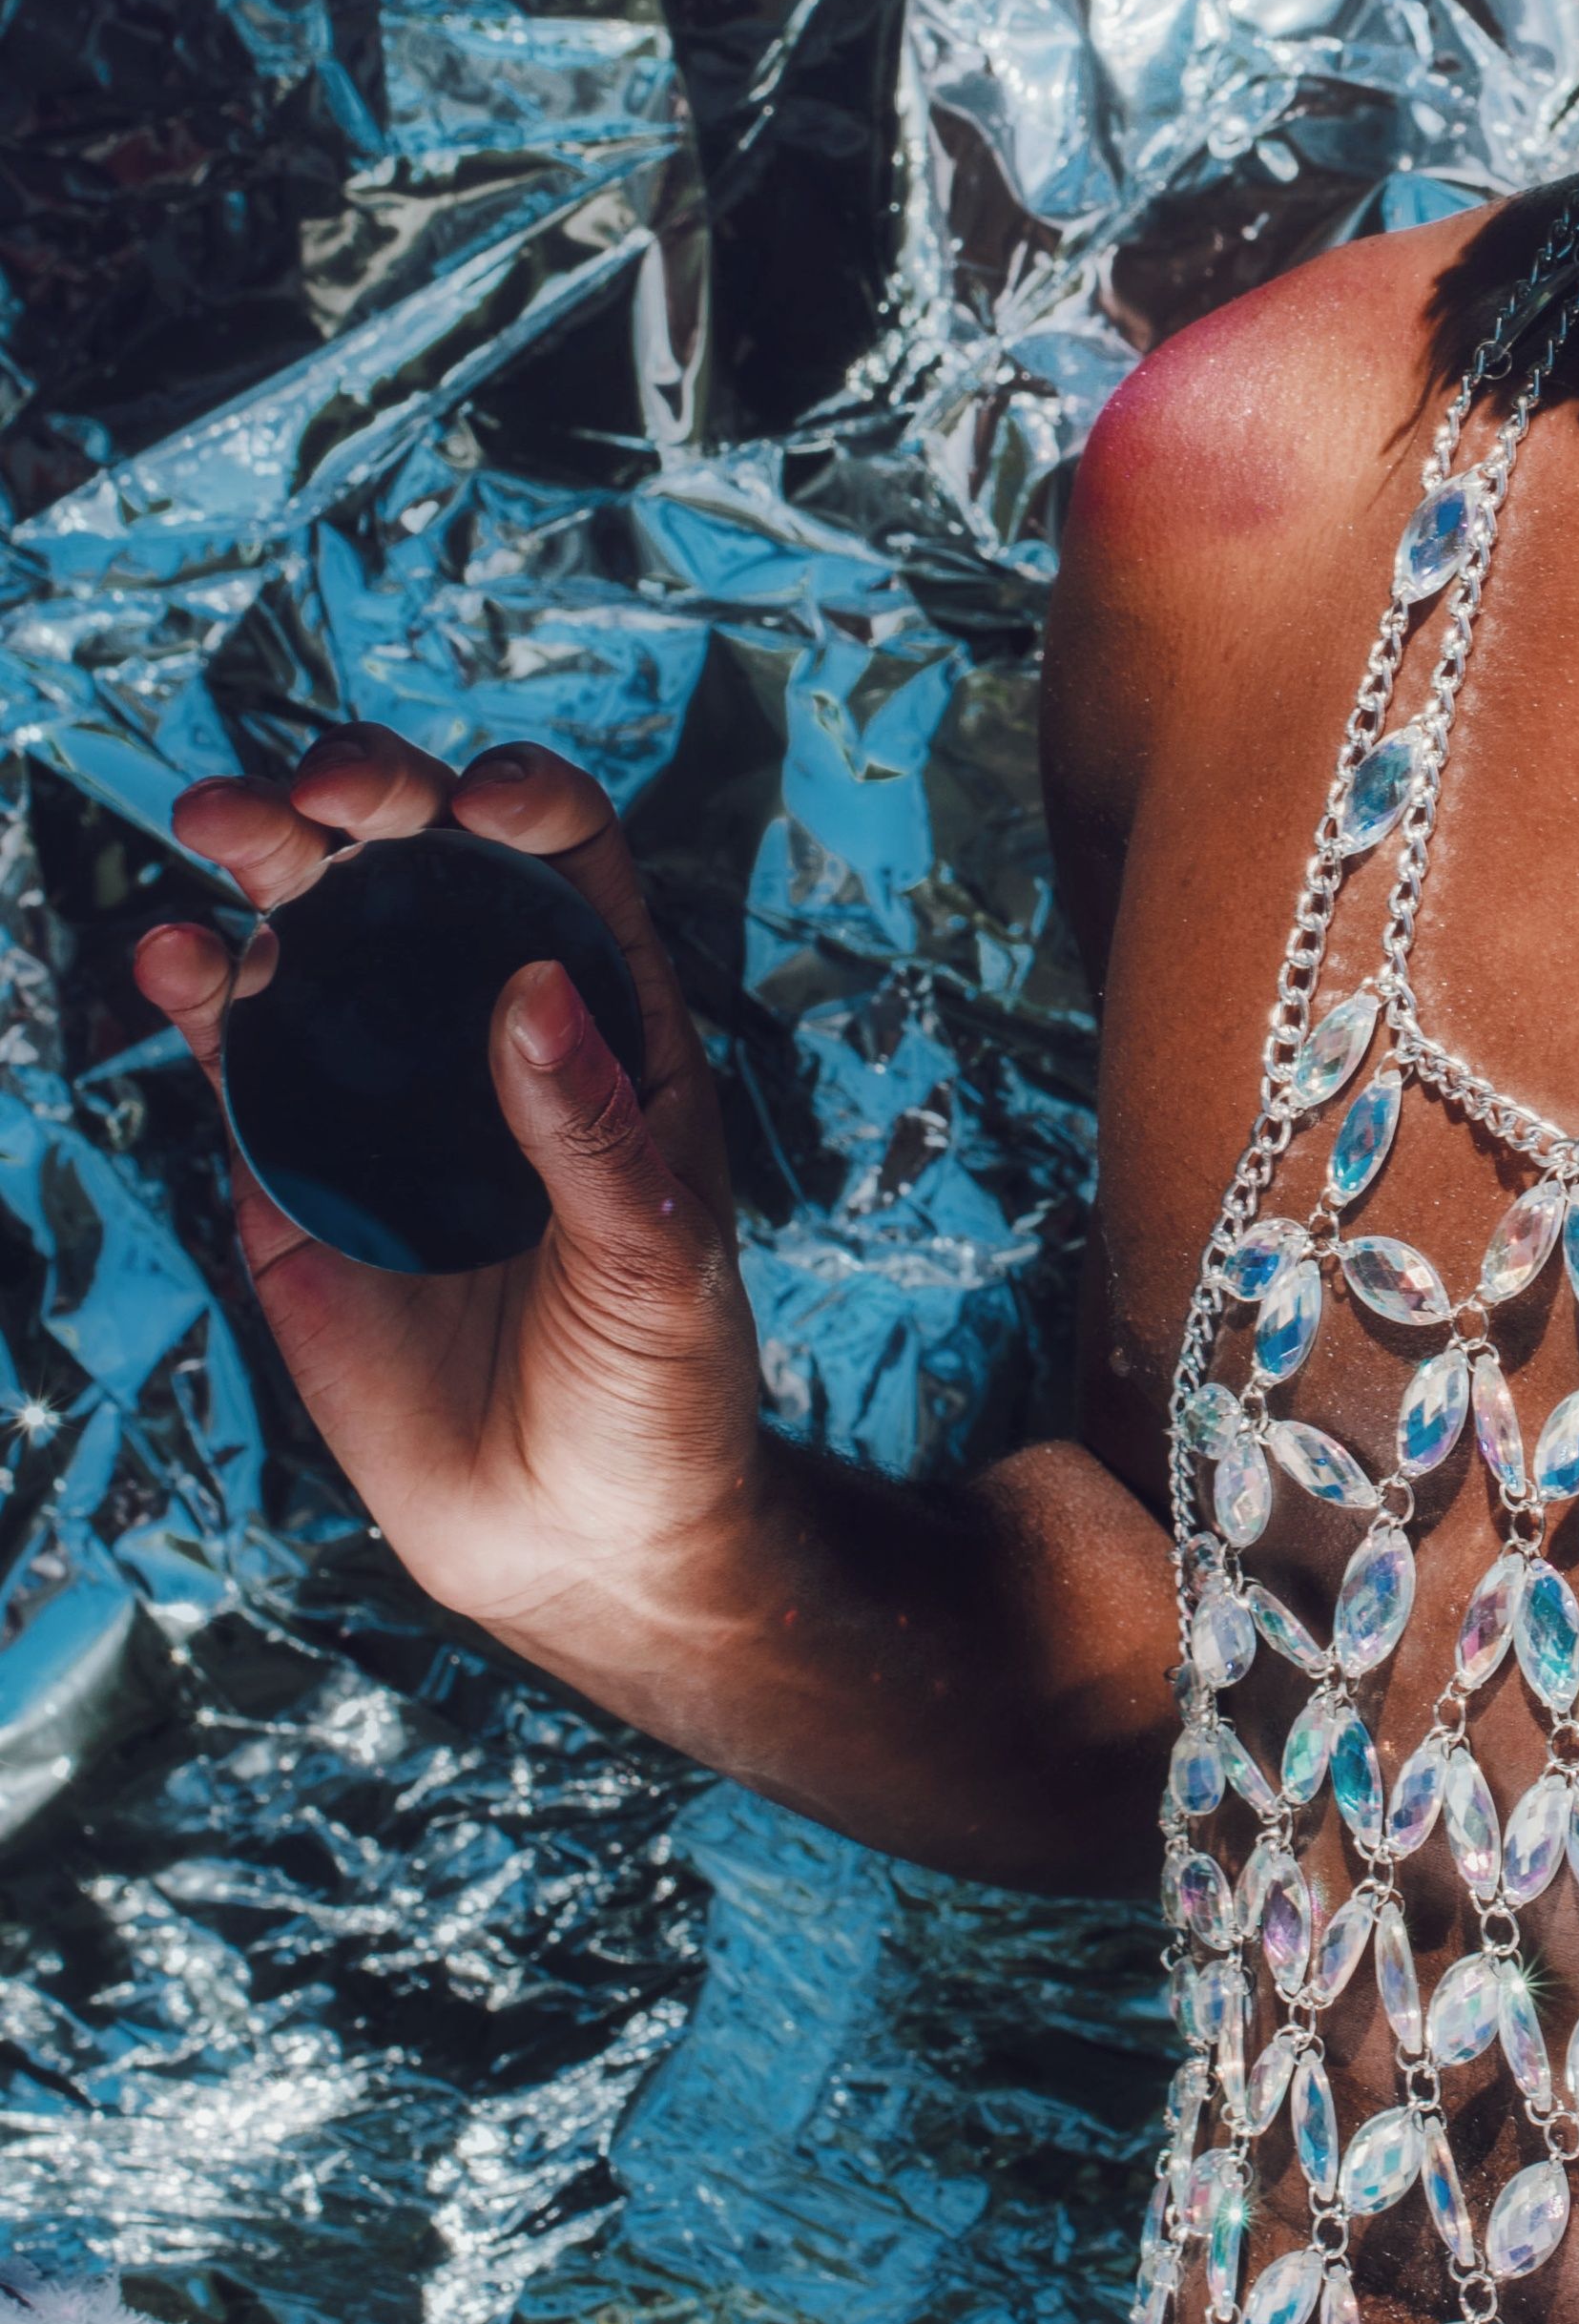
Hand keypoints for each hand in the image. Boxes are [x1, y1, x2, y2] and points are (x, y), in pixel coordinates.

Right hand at [135, 729, 766, 1667]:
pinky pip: (241, 1061)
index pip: (564, 865)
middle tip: (323, 785)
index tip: (482, 798)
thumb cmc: (660, 1393)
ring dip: (268, 863)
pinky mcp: (296, 1175)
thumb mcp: (659, 1261)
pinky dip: (198, 994)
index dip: (523, 801)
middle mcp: (488, 1034)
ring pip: (314, 939)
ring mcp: (385, 1096)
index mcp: (608, 1027)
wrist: (576, 1538)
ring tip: (225, 816)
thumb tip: (529, 988)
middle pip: (421, 869)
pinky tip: (173, 951)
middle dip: (373, 798)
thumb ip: (590, 1134)